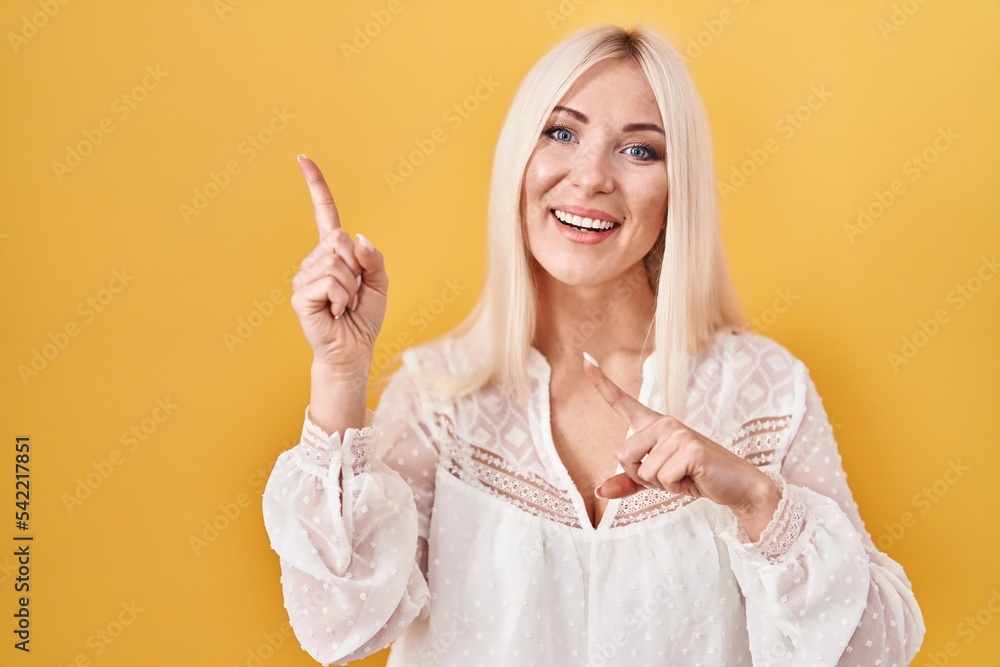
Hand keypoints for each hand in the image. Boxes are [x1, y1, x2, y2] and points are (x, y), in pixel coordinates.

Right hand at [290, 156, 388, 375]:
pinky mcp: (299, 294)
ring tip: (343, 305)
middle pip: (340, 240)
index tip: (303, 158)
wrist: (354, 350)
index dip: (315, 186)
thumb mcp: (379, 282)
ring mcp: (303, 276)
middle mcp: (313, 260)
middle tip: (352, 293)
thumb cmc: (363, 318)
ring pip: (338, 263)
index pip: (324, 214)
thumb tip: (357, 239)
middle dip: (356, 268)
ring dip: (351, 287)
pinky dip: (341, 297)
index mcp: (332, 253)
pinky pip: (330, 281)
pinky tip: (334, 311)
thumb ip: (373, 257)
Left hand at [583, 353, 779, 538]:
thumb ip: (629, 483)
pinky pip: (662, 479)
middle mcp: (663, 423)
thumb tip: (600, 492)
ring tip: (684, 475)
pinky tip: (693, 478)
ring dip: (662, 485)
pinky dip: (675, 488)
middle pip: (621, 455)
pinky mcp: (690, 448)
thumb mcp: (658, 480)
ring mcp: (677, 433)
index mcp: (653, 425)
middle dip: (640, 476)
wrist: (735, 485)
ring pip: (642, 471)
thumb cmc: (695, 477)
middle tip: (670, 474)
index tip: (585, 359)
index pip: (621, 401)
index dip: (601, 382)